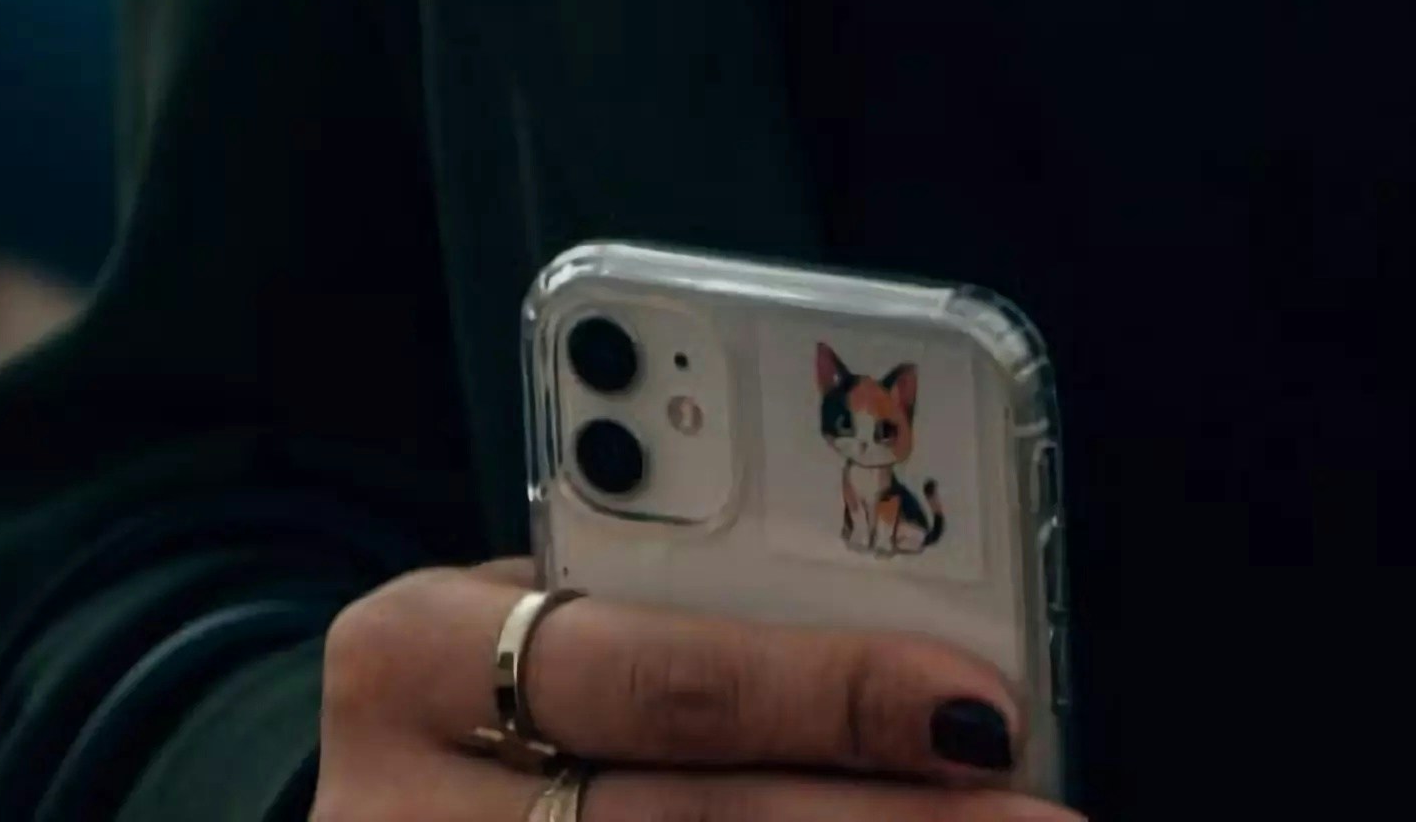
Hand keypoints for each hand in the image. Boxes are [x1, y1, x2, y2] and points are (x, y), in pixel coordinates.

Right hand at [315, 559, 1077, 821]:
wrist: (378, 819)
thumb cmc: (487, 698)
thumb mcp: (525, 624)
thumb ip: (664, 614)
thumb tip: (902, 636)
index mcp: (412, 658)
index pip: (665, 678)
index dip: (833, 692)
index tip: (979, 707)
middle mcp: (399, 815)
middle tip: (1037, 817)